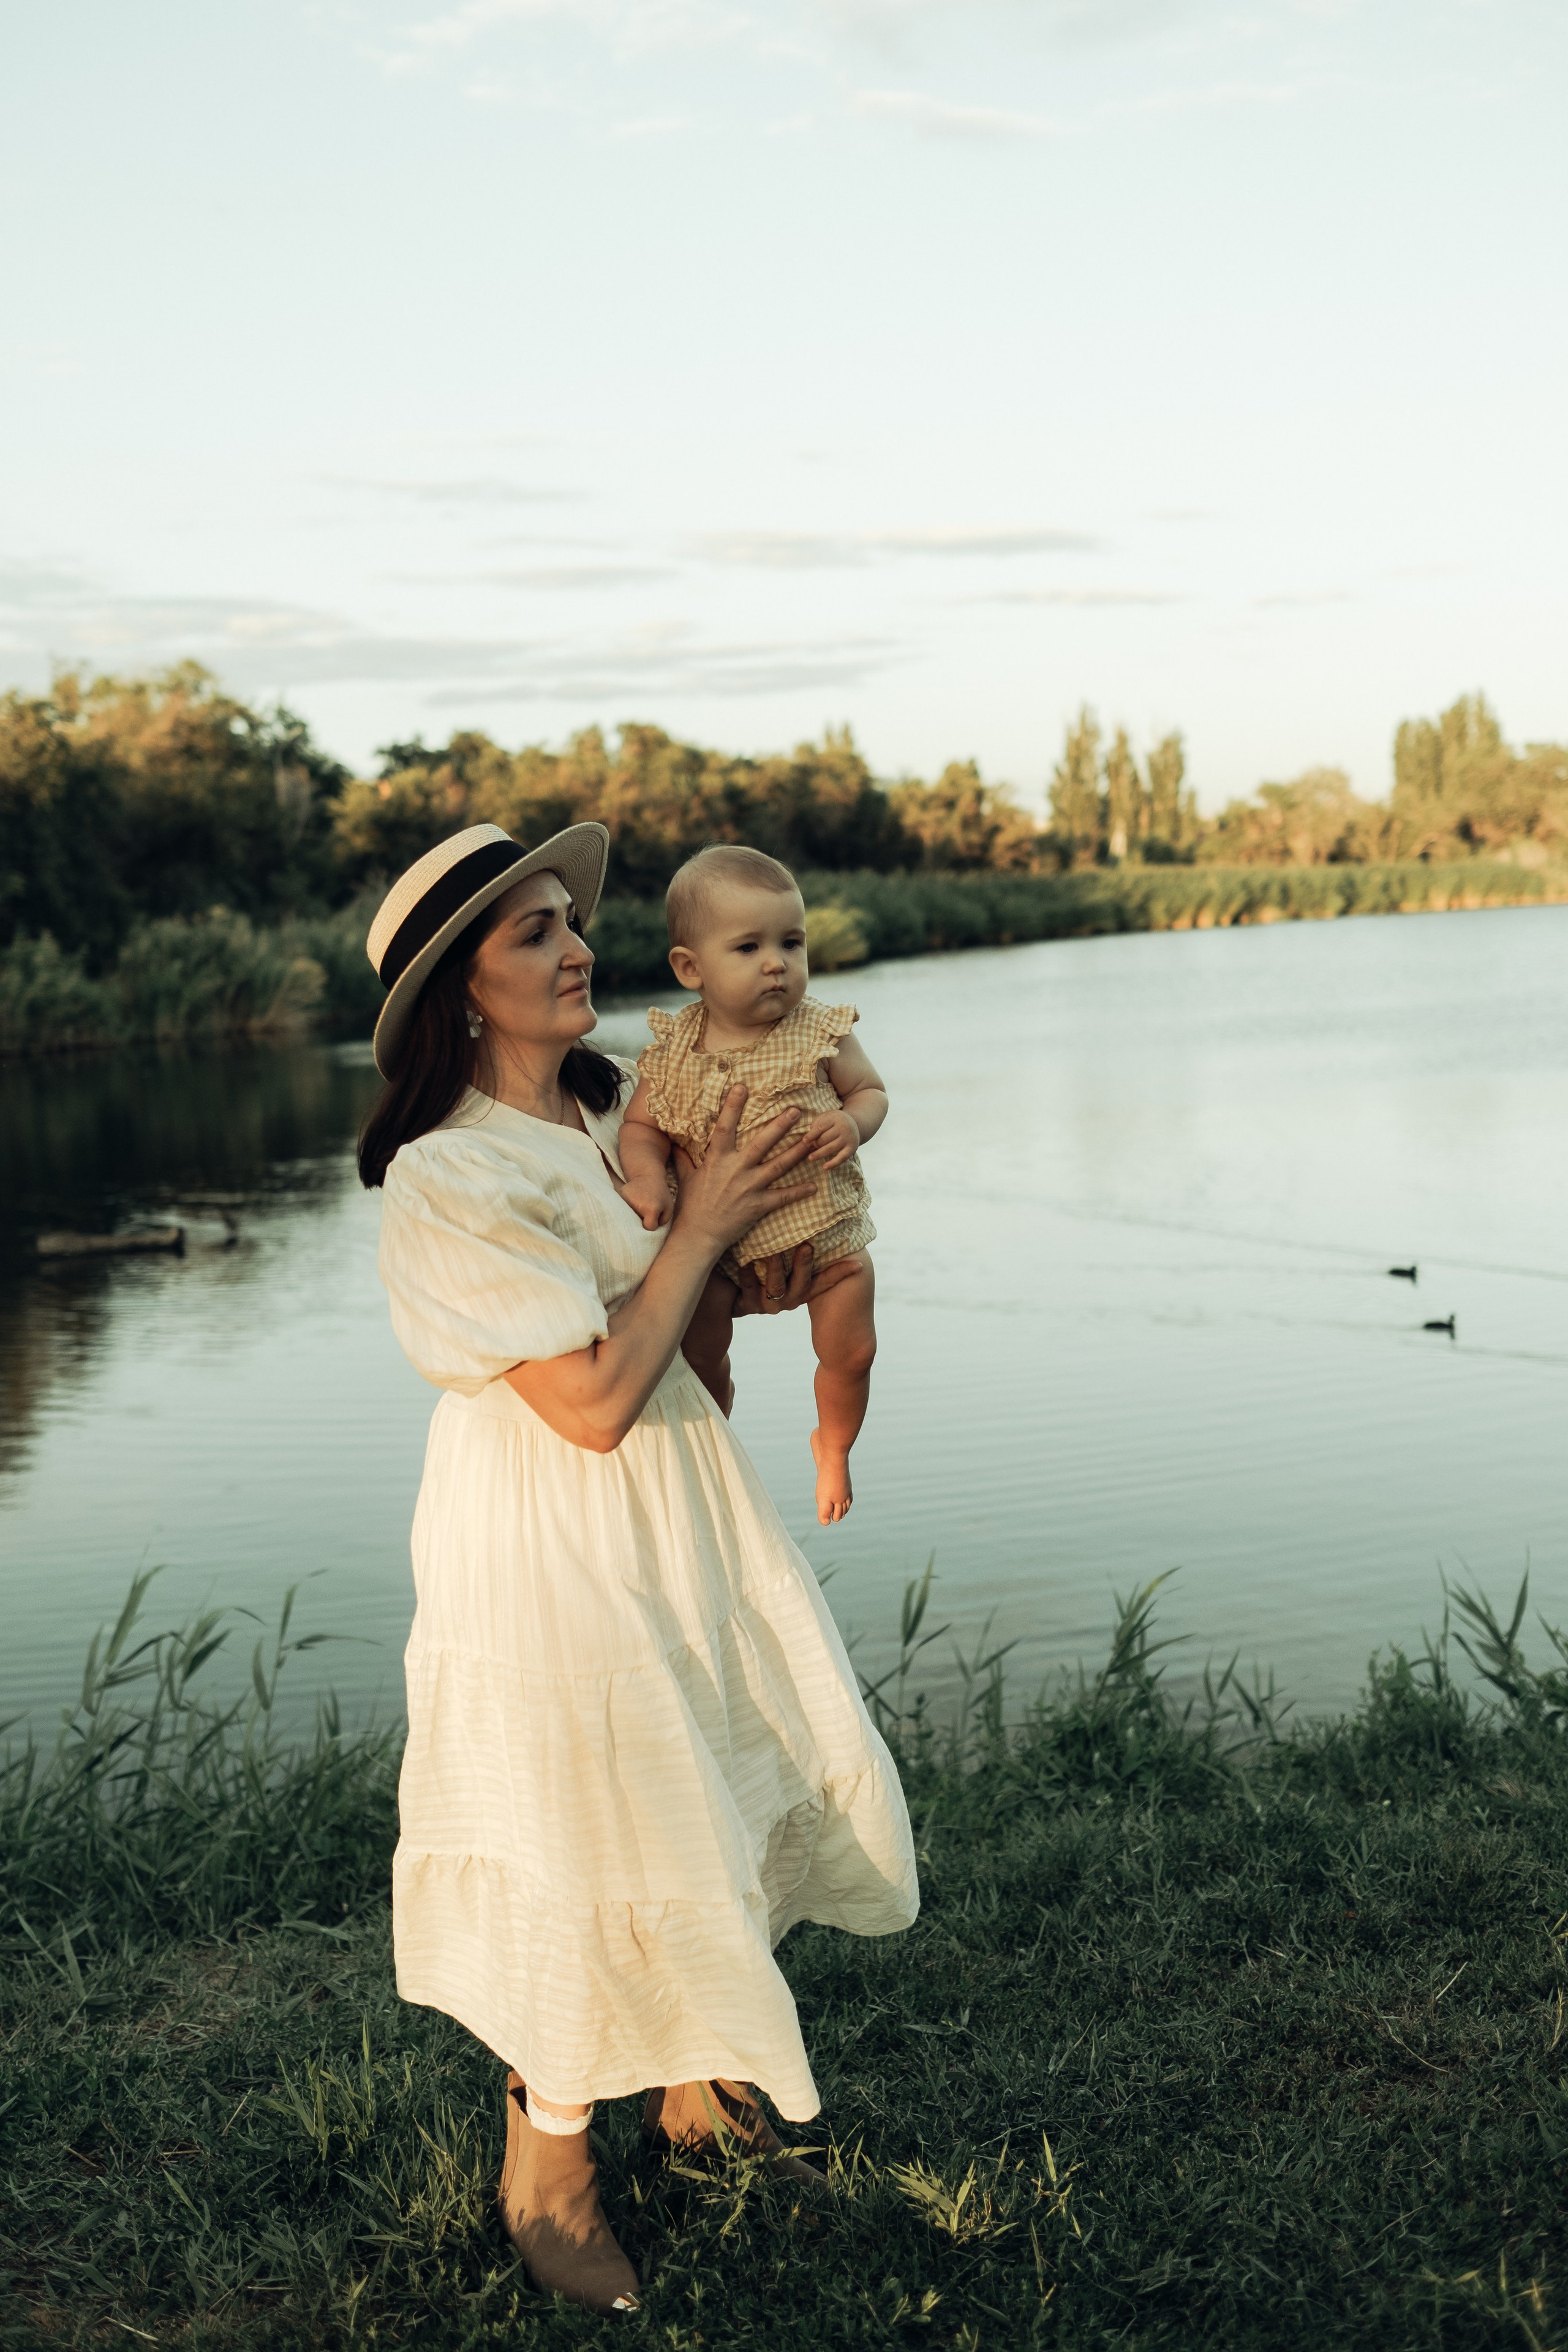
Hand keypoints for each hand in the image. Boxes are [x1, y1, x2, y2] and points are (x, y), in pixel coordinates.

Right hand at [620, 1172, 673, 1231]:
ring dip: (633, 1214)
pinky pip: (621, 1208)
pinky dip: (626, 1208)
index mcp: (651, 1209)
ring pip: (627, 1217)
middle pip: (636, 1223)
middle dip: (641, 1221)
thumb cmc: (660, 1192)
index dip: (652, 1224)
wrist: (648, 1174)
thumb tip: (651, 1231)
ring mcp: (626, 1200)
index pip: (649, 1227)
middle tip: (645, 1211)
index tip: (653, 1217)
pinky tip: (632, 1201)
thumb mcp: (668, 1207)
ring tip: (638, 1205)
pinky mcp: (619, 1195)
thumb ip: (663, 1222)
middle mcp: (637, 1205)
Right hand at [672, 1085, 818, 1252]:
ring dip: (796, 1152)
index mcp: (717, 1159)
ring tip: (812, 1139)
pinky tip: (813, 1186)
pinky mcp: (758, 1206)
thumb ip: (683, 1158)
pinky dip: (798, 1192)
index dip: (733, 1106)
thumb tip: (676, 1144)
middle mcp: (735, 1170)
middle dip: (780, 1125)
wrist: (697, 1236)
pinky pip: (782, 1197)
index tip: (743, 1086)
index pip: (725, 1127)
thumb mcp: (686, 1178)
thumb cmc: (691, 1206)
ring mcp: (749, 1188)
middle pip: (761, 1142)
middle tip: (796, 1110)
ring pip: (778, 1165)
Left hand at [732, 1242, 862, 1316]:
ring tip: (771, 1252)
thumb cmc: (758, 1272)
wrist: (725, 1300)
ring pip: (775, 1288)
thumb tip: (824, 1223)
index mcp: (800, 1288)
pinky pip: (748, 1290)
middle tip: (806, 1245)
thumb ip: (798, 1247)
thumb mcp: (781, 1262)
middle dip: (804, 1264)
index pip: (825, 1280)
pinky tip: (743, 1262)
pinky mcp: (746, 1306)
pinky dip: (746, 1275)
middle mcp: (787, 1298)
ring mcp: (767, 1304)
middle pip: (801, 1282)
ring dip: (775, 1269)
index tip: (857, 1264)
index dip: (841, 1273)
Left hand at [800, 1108, 860, 1170]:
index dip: (811, 1135)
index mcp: (835, 1118)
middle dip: (816, 1143)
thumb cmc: (834, 1122)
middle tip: (812, 1146)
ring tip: (810, 1158)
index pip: (820, 1127)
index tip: (804, 1141)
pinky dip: (833, 1163)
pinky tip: (825, 1167)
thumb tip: (808, 1138)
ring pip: (831, 1148)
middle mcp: (843, 1127)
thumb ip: (817, 1124)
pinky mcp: (852, 1148)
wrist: (855, 1125)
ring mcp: (848, 1138)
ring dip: (819, 1154)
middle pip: (825, 1138)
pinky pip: (842, 1158)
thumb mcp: (826, 1117)